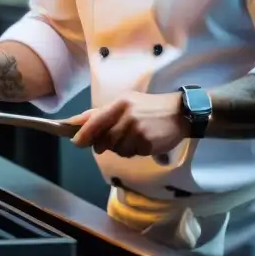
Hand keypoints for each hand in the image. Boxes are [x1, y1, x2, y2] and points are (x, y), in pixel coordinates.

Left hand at [67, 92, 189, 157]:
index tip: (75, 142)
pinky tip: (143, 142)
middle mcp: (127, 116)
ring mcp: (138, 130)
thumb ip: (102, 113)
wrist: (179, 113)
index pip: (95, 120)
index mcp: (119, 104)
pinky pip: (132, 153)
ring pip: (117, 149)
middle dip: (104, 144)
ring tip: (132, 138)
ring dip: (121, 148)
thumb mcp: (125, 102)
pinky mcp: (147, 143)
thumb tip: (76, 122)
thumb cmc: (148, 107)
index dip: (83, 133)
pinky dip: (134, 151)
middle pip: (105, 139)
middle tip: (109, 142)